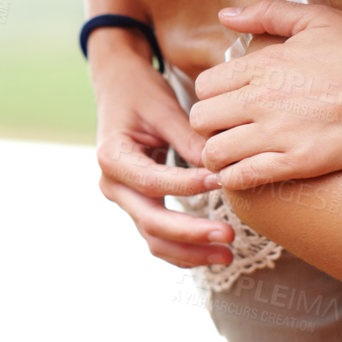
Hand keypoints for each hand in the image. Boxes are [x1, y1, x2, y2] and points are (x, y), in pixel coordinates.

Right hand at [88, 33, 230, 269]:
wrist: (118, 88)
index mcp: (112, 157)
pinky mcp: (138, 204)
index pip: (152, 181)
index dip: (187, 186)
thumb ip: (189, 139)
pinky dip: (183, 249)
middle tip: (228, 236)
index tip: (221, 181)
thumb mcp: (163, 107)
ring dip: (190, 251)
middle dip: (191, 234)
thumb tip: (220, 169)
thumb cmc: (140, 92)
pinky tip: (211, 253)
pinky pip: (158, 235)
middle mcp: (113, 184)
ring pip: (153, 238)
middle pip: (150, 221)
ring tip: (227, 254)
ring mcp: (124, 199)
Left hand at [190, 0, 341, 191]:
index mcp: (264, 63)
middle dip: (209, 126)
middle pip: (200, 118)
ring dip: (219, 156)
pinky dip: (236, 179)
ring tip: (236, 155)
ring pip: (214, 152)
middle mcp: (261, 98)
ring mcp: (278, 133)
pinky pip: (242, 178)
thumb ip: (268, 13)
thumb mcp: (321, 19)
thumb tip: (226, 14)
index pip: (204, 84)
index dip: (213, 96)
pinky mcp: (297, 163)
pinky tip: (247, 175)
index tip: (229, 103)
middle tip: (229, 130)